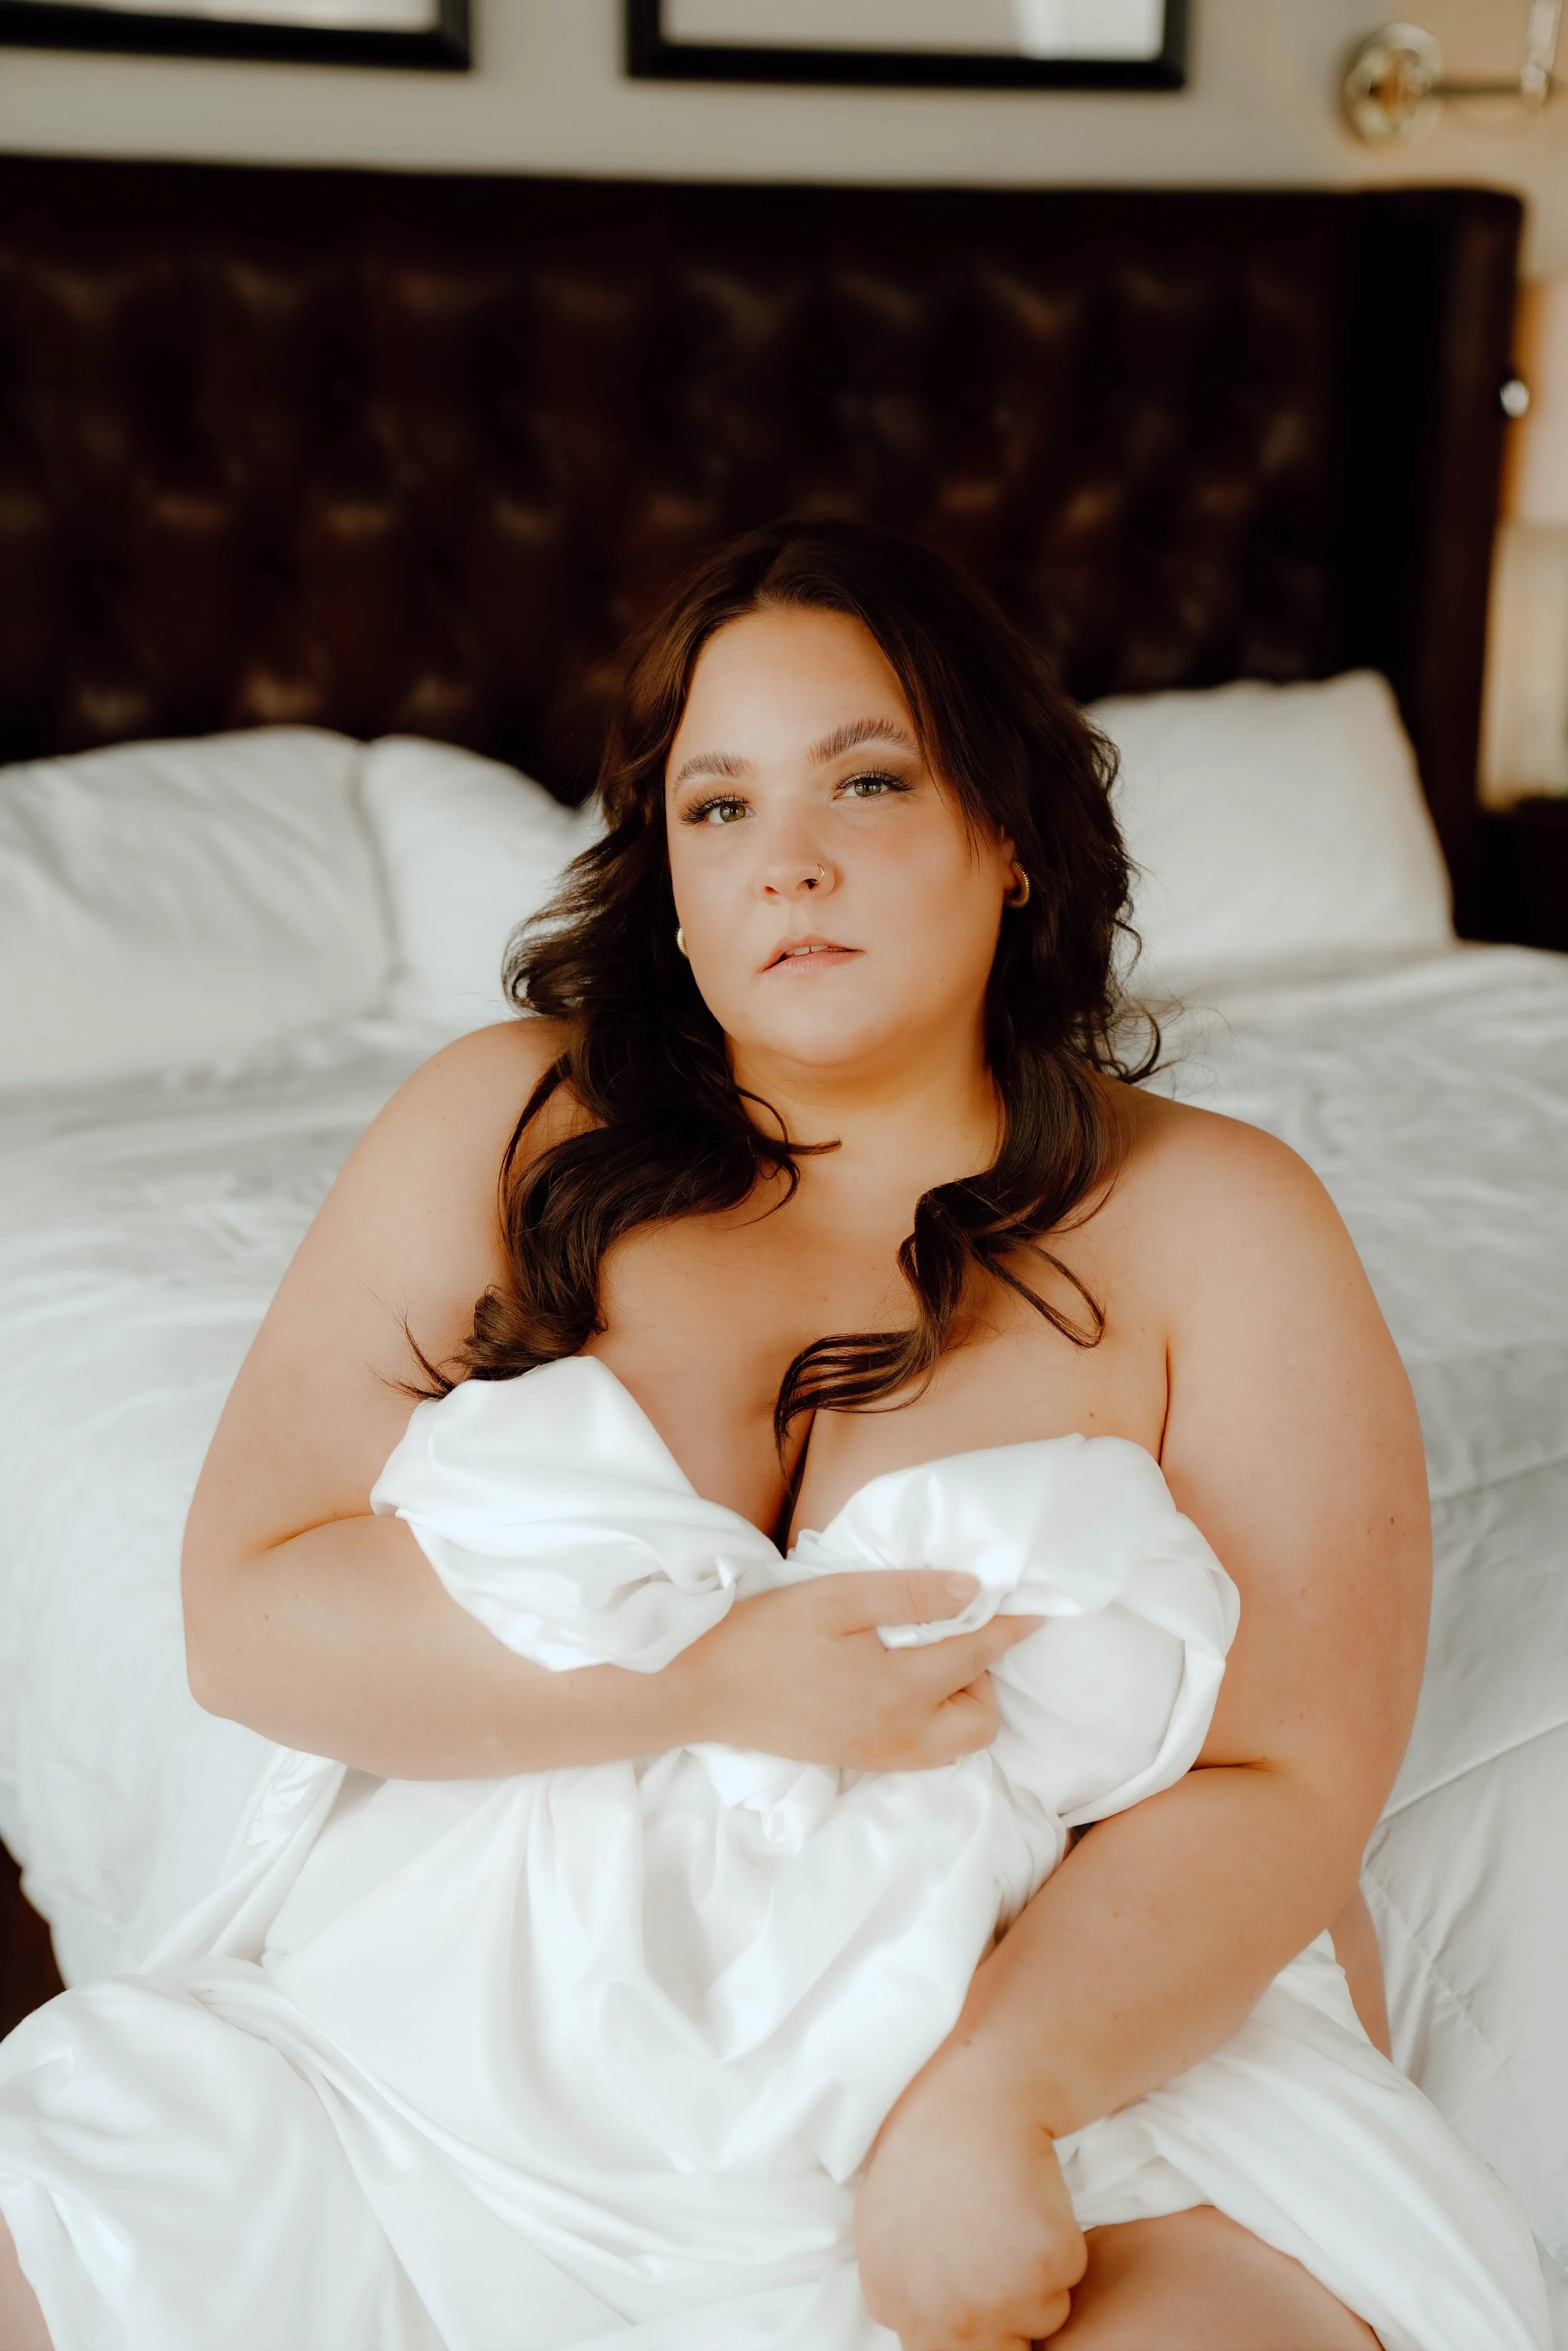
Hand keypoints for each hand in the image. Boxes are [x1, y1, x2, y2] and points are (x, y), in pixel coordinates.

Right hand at [685, 1572, 1040, 1771]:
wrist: (700, 1687)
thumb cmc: (764, 1634)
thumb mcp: (834, 1597)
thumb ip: (907, 1595)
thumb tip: (972, 1592)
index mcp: (897, 1690)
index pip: (977, 1655)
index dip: (1011, 1628)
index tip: (1036, 1610)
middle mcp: (898, 1735)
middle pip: (980, 1721)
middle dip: (982, 1677)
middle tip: (945, 1633)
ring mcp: (877, 1755)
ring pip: (954, 1743)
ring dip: (958, 1702)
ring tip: (922, 1656)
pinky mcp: (856, 1760)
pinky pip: (922, 1751)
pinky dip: (930, 1720)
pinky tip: (897, 1682)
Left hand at [855, 2037, 1085, 2348]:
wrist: (977, 2095)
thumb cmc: (932, 2143)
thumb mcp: (887, 2225)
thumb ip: (906, 2290)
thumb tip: (926, 2330)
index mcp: (891, 2301)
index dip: (975, 2329)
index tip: (985, 2290)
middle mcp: (941, 2315)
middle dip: (1011, 2316)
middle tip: (1004, 2254)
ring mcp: (994, 2297)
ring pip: (1041, 2315)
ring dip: (1038, 2278)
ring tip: (1011, 2213)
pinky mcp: (1044, 2266)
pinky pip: (1068, 2278)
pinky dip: (1063, 2246)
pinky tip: (1033, 2199)